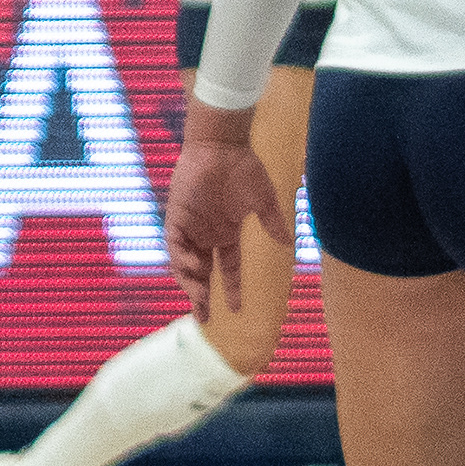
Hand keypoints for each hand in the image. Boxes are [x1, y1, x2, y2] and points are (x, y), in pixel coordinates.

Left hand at [162, 108, 284, 320]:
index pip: (228, 268)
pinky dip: (182, 260)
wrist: (222, 147)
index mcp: (227, 233)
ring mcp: (190, 229)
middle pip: (202, 274)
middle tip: (204, 319)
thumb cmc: (244, 169)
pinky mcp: (176, 219)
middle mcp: (206, 235)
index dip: (232, 288)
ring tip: (200, 296)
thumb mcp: (263, 199)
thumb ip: (273, 222)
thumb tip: (290, 242)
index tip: (238, 309)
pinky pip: (174, 247)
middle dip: (202, 297)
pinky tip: (196, 265)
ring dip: (191, 283)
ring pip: (184, 266)